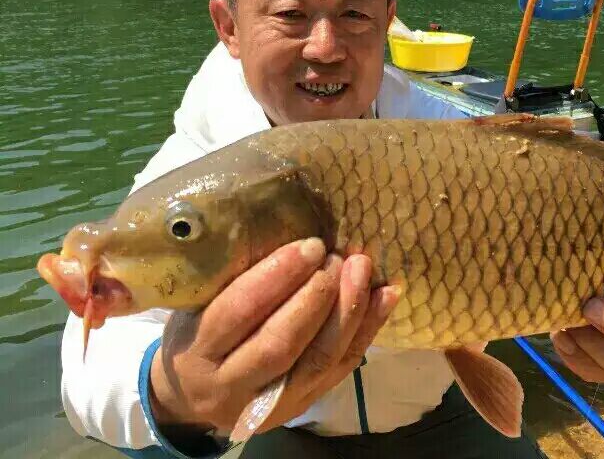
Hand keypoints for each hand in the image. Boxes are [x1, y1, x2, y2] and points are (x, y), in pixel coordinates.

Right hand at [148, 238, 399, 441]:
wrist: (190, 397)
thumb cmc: (195, 334)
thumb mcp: (194, 307)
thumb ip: (231, 280)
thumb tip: (288, 227)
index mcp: (197, 351)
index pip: (236, 313)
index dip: (275, 277)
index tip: (308, 245)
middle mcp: (229, 384)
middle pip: (280, 342)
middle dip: (316, 296)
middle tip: (338, 257)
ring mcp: (269, 402)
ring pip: (317, 360)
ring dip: (347, 312)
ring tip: (363, 270)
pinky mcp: (301, 405)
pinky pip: (341, 368)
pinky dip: (367, 330)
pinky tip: (385, 296)